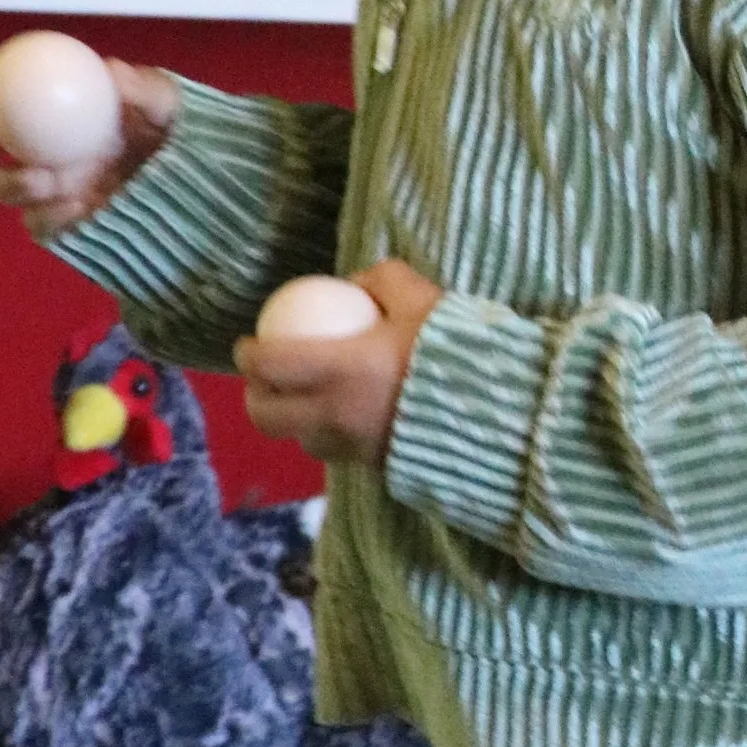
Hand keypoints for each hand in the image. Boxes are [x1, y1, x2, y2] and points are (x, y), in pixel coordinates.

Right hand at [0, 57, 179, 240]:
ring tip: (65, 194)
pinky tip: (83, 210)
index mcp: (56, 131)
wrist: (206, 176)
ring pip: (27, 210)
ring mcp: (65, 202)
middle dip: (6, 180)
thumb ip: (144, 89)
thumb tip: (112, 71)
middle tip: (34, 175)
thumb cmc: (176, 128)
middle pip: (5, 178)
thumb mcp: (168, 104)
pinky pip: (56, 232)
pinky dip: (60, 223)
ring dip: (37, 206)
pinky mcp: (81, 231)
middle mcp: (53, 168)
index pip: (5, 128)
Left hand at [235, 258, 440, 467]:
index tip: (247, 344)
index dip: (248, 355)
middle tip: (263, 378)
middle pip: (268, 416)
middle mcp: (336, 414)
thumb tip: (353, 282)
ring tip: (302, 399)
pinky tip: (343, 415)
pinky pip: (335, 451)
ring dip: (291, 420)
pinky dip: (327, 434)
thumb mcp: (421, 298)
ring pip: (300, 439)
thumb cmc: (456, 350)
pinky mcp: (375, 466)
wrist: (498, 411)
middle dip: (254, 396)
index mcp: (340, 370)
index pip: (270, 366)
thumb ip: (381, 280)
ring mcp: (354, 447)